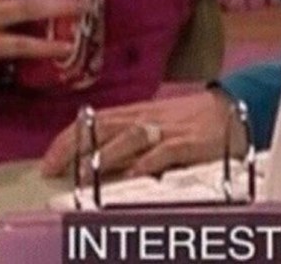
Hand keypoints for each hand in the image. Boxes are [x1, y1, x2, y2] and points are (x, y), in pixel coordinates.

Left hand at [41, 89, 245, 179]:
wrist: (232, 107)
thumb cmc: (190, 118)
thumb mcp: (155, 121)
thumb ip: (129, 136)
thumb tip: (97, 156)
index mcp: (137, 112)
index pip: (95, 121)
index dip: (70, 138)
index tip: (48, 158)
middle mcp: (147, 117)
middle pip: (105, 126)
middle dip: (76, 145)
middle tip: (52, 166)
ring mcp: (168, 128)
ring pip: (131, 136)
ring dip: (106, 153)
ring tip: (84, 170)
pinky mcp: (189, 141)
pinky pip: (166, 151)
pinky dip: (148, 161)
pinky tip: (134, 173)